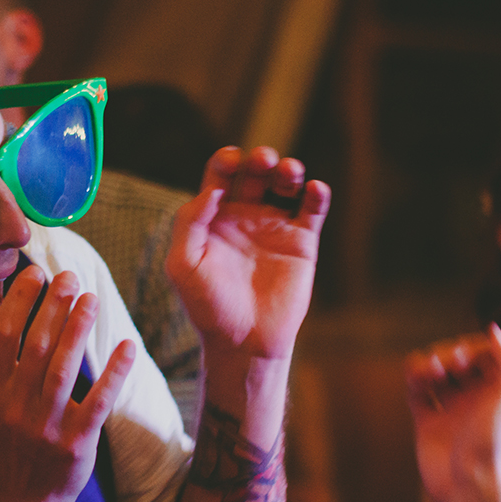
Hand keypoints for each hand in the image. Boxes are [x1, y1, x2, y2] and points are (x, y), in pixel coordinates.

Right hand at [0, 267, 134, 501]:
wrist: (21, 500)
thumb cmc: (1, 444)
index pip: (1, 338)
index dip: (19, 302)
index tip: (36, 273)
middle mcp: (13, 408)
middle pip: (35, 347)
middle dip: (54, 307)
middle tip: (70, 277)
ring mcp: (45, 426)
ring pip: (64, 368)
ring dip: (79, 329)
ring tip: (92, 299)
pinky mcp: (76, 442)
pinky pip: (98, 401)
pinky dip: (113, 372)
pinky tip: (126, 346)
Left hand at [166, 146, 330, 361]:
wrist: (243, 341)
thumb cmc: (207, 306)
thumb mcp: (183, 265)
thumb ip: (190, 223)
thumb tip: (212, 191)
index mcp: (214, 217)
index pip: (221, 175)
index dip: (226, 161)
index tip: (231, 160)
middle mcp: (245, 216)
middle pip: (256, 173)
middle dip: (260, 159)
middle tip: (263, 160)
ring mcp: (274, 227)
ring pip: (286, 184)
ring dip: (289, 170)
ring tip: (289, 172)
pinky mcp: (302, 243)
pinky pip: (313, 210)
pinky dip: (317, 194)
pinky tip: (314, 190)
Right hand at [405, 325, 500, 501]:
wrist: (469, 485)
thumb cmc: (496, 443)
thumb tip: (493, 333)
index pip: (487, 355)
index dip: (475, 348)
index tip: (466, 356)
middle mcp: (477, 399)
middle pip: (460, 359)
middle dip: (450, 353)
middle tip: (449, 364)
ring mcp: (451, 410)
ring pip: (437, 372)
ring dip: (430, 362)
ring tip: (430, 371)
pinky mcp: (427, 422)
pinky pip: (417, 391)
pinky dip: (414, 378)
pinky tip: (417, 378)